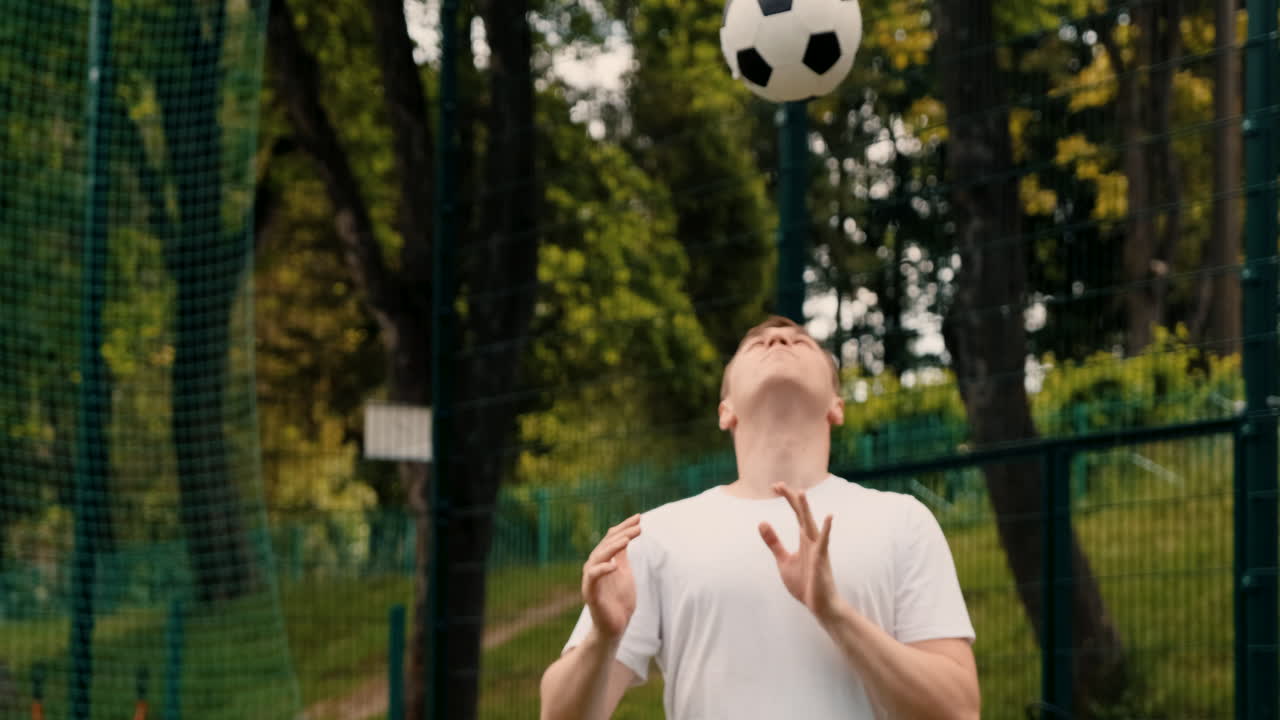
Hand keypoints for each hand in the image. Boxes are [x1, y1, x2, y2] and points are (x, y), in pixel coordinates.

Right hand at [582, 514, 641, 640]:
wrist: (615, 627)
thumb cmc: (619, 600)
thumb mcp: (624, 572)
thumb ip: (622, 556)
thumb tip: (626, 535)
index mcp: (603, 561)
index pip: (612, 538)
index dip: (624, 527)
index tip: (639, 517)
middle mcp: (594, 567)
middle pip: (605, 544)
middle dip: (622, 533)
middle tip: (638, 526)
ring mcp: (591, 580)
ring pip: (597, 557)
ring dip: (612, 547)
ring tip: (627, 540)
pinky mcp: (590, 594)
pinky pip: (592, 578)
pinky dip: (602, 570)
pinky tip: (614, 565)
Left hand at [759, 483, 840, 620]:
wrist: (819, 606)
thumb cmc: (804, 583)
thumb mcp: (783, 560)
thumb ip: (774, 542)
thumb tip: (761, 522)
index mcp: (804, 539)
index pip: (796, 514)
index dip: (788, 499)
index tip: (775, 486)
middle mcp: (812, 541)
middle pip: (802, 515)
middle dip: (791, 499)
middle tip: (778, 484)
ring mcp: (818, 550)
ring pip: (811, 525)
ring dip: (806, 510)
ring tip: (801, 493)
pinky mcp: (821, 561)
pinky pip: (823, 543)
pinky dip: (825, 530)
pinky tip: (828, 518)